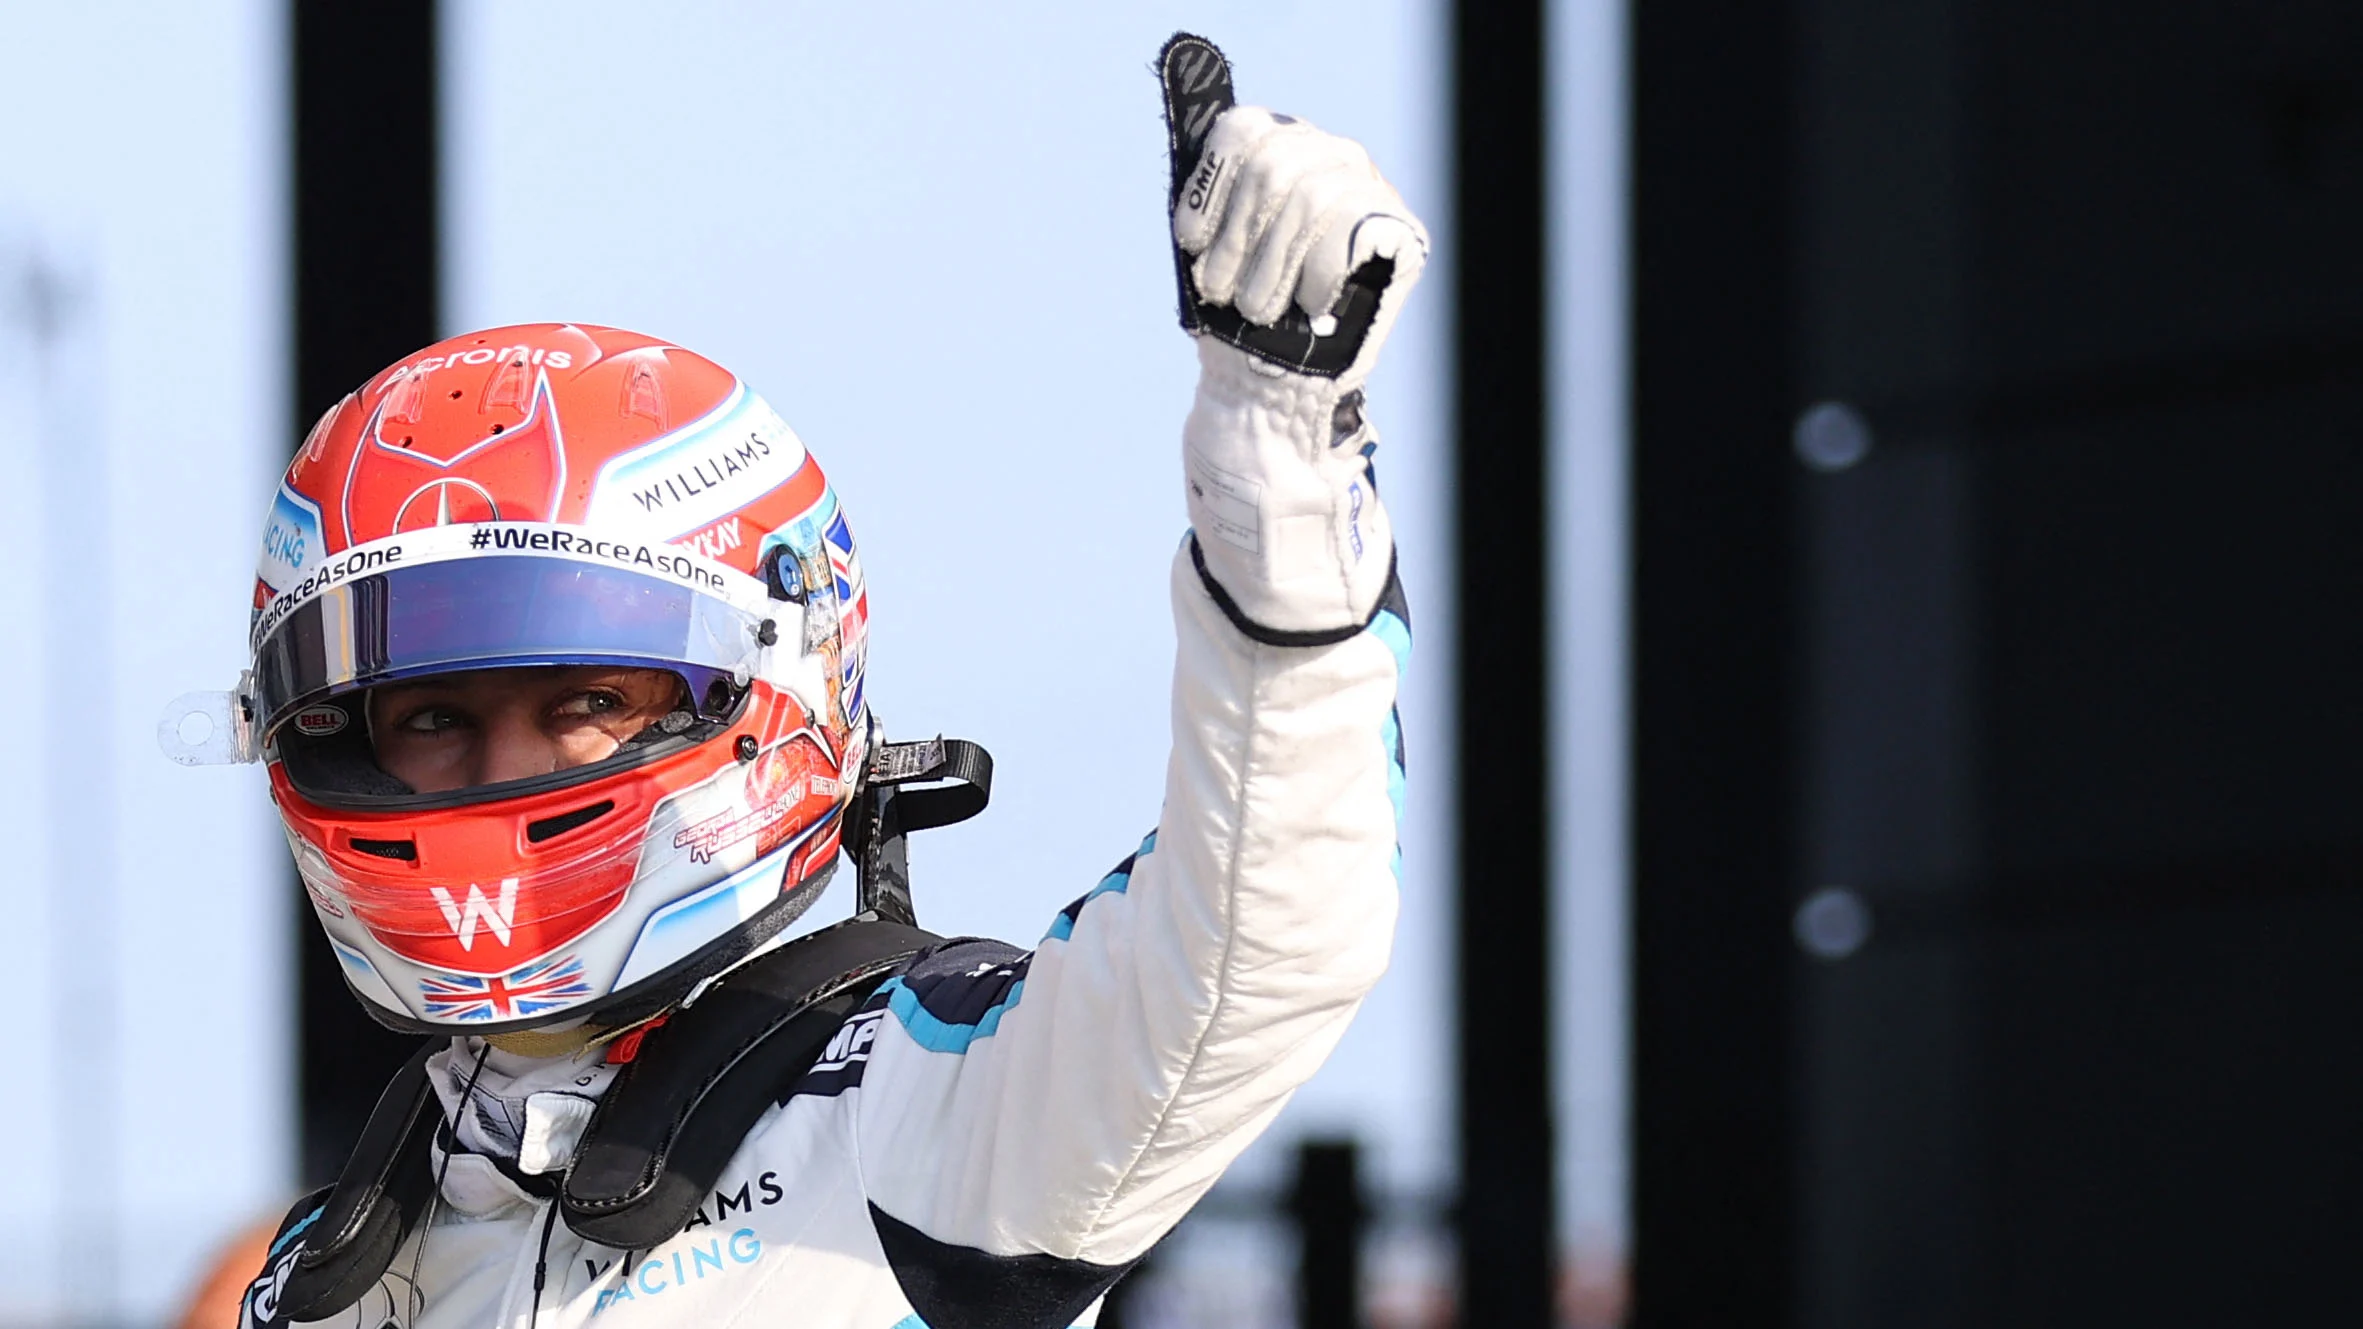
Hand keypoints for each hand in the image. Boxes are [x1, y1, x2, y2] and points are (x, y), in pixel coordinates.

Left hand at [1169, 107, 1427, 386]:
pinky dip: (1318, 275)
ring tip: (1255, 308)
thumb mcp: (1211, 249)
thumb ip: (1206, 196)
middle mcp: (1330, 153)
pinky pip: (1354, 232)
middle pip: (1273, 165)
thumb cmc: (1242, 304)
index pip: (1244, 131)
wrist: (1287, 375)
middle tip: (1219, 289)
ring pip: (1310, 199)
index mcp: (1280, 146)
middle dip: (1237, 238)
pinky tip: (1307, 304)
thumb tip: (1185, 90)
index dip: (1211, 186)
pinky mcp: (1402, 231)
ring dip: (1271, 266)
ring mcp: (1371, 189)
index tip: (1191, 241)